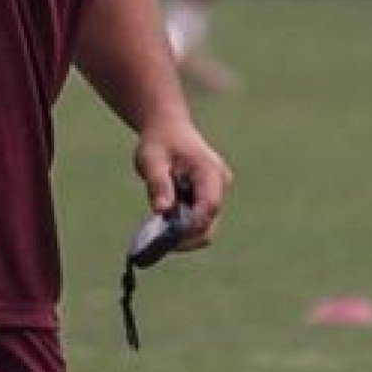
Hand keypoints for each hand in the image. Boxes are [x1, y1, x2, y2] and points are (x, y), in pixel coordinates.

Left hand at [133, 116, 231, 250]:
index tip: (168, 237)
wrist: (168, 129)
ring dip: (183, 232)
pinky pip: (199, 220)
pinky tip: (164, 223)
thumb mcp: (151, 159)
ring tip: (158, 231)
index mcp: (210, 171)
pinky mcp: (208, 199)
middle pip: (210, 223)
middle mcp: (219, 184)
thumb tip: (162, 211)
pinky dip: (182, 225)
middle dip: (186, 236)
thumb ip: (158, 184)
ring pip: (205, 225)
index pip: (209, 206)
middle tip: (158, 243)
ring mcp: (217, 193)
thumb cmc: (159, 142)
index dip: (192, 226)